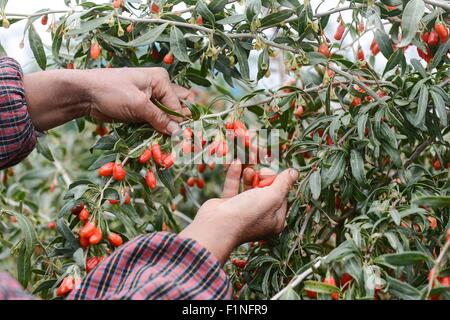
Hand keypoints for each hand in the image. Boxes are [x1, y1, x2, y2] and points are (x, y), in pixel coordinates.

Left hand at [24, 67, 191, 133]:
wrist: (84, 94)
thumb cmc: (110, 92)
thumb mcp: (138, 105)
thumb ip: (160, 119)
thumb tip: (179, 133)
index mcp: (161, 80)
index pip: (180, 105)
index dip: (180, 123)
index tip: (180, 139)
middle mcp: (159, 88)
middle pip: (179, 107)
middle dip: (179, 123)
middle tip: (177, 139)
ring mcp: (151, 99)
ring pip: (168, 116)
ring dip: (168, 128)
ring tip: (168, 142)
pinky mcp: (142, 109)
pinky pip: (156, 121)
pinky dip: (158, 130)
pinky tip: (158, 139)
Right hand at [179, 160, 298, 263]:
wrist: (216, 226)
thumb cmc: (248, 213)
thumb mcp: (272, 197)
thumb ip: (284, 183)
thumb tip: (295, 172)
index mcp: (275, 220)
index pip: (282, 196)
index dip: (278, 182)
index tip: (273, 174)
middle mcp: (260, 216)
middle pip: (266, 190)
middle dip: (263, 177)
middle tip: (260, 170)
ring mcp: (243, 210)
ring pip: (250, 187)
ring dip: (250, 174)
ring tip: (248, 167)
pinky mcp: (228, 205)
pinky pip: (234, 187)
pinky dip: (235, 175)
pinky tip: (236, 162)